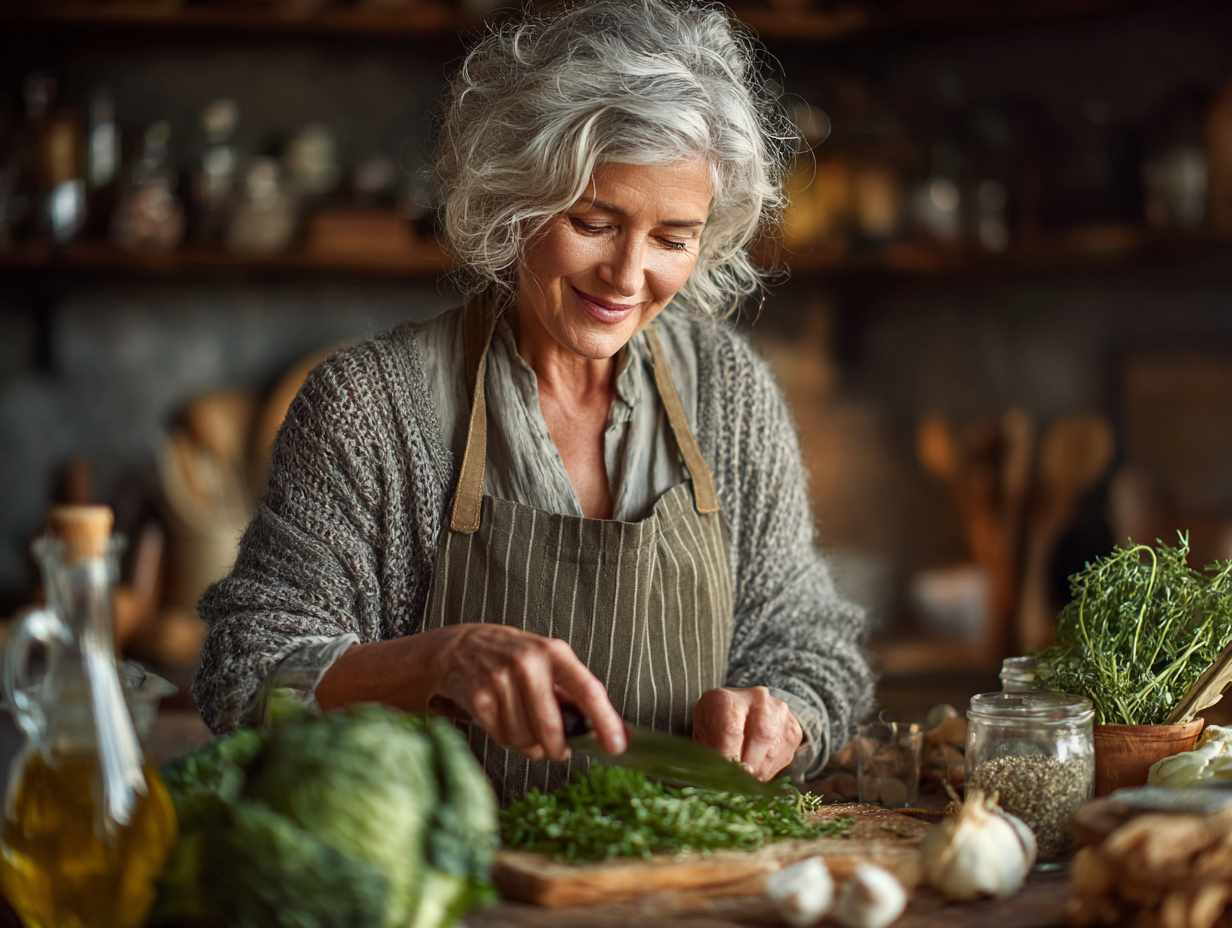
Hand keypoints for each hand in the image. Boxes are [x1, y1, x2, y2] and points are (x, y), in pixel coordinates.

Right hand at [428, 624, 625, 762]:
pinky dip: (508, 740)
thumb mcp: (548, 660)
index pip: (588, 690)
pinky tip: (505, 721)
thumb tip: (613, 728)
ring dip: (530, 745)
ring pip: (526, 739)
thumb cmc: (515, 658)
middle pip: (552, 728)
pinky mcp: (479, 699)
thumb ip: (575, 692)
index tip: (617, 745)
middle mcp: (528, 664)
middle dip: (557, 749)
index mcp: (554, 653)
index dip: (605, 721)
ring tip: (525, 727)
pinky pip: (503, 739)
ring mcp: (500, 681)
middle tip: (558, 751)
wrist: (460, 647)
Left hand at [691, 686, 801, 781]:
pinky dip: (770, 770)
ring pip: (775, 748)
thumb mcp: (703, 732)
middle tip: (741, 781)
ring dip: (760, 771)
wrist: (741, 708)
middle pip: (761, 734)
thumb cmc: (716, 722)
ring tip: (747, 781)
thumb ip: (708, 750)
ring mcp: (779, 712)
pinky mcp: (792, 729)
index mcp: (727, 699)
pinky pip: (785, 755)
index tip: (724, 772)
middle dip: (750, 764)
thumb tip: (715, 775)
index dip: (729, 754)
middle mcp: (758, 700)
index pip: (731, 728)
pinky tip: (758, 772)